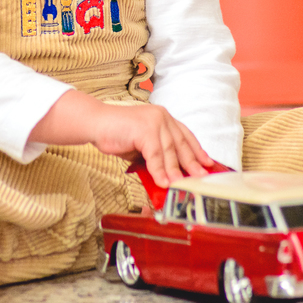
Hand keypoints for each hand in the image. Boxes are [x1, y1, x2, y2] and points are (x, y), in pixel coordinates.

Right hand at [29, 90, 213, 186]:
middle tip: (201, 178)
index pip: (185, 135)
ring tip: (181, 186)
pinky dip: (159, 171)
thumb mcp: (142, 146)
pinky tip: (163, 182)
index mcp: (163, 118)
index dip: (197, 150)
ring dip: (175, 171)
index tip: (207, 163)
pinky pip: (155, 155)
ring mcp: (153, 122)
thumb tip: (170, 175)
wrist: (96, 124)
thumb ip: (156, 156)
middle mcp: (162, 117)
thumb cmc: (117, 134)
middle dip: (192, 163)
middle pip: (181, 144)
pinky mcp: (144, 130)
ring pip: (169, 151)